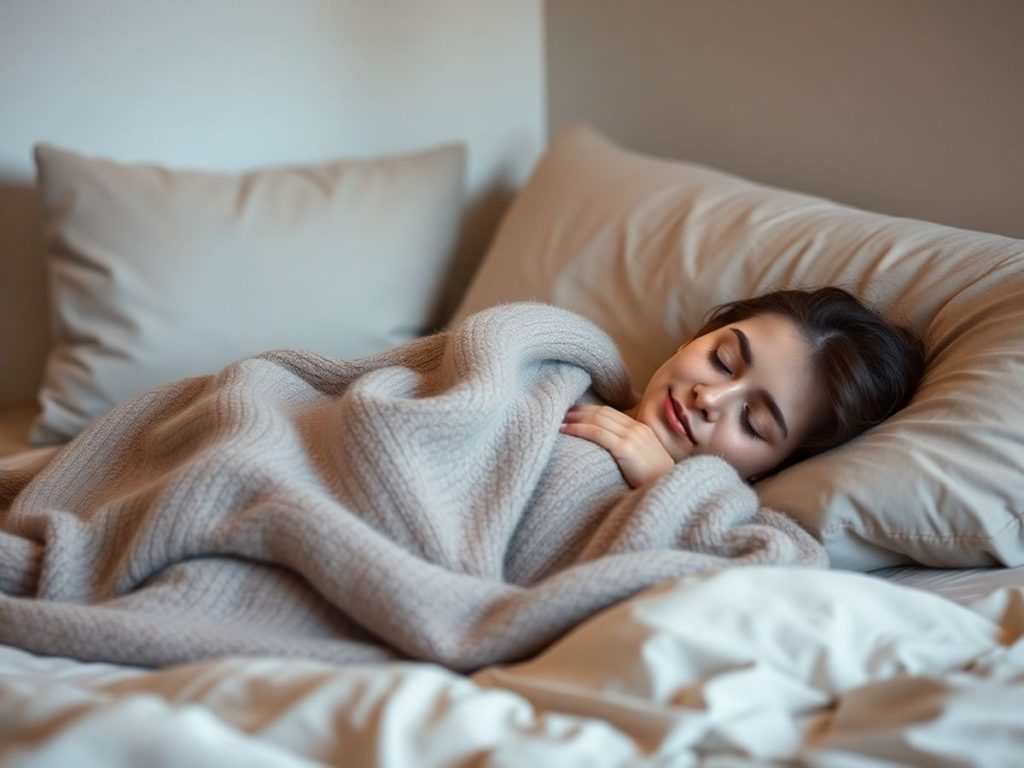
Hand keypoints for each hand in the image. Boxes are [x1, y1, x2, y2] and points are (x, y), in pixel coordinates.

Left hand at [560, 404, 674, 487]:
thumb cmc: (655, 485)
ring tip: (557, 421)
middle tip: (558, 413)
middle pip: (601, 412)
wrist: (672, 495)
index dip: (588, 411)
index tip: (570, 414)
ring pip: (597, 419)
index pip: (609, 413)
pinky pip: (597, 432)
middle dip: (578, 411)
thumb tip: (605, 453)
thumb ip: (628, 453)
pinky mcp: (627, 448)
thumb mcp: (643, 463)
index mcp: (641, 430)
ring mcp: (633, 437)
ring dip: (574, 418)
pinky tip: (565, 430)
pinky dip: (579, 429)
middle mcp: (637, 429)